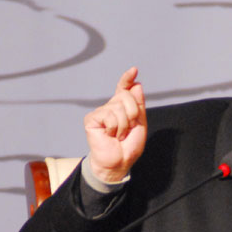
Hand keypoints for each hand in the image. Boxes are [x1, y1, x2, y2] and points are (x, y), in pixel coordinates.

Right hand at [84, 67, 146, 182]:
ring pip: (119, 107)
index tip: (134, 70)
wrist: (119, 162)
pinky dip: (115, 128)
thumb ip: (138, 105)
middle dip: (133, 114)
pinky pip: (109, 116)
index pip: (124, 89)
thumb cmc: (128, 146)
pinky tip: (110, 136)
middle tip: (128, 129)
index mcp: (122, 108)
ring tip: (119, 136)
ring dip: (124, 125)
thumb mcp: (140, 124)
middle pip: (126, 96)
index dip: (127, 79)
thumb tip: (137, 85)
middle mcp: (110, 107)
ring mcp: (100, 112)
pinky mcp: (92, 119)